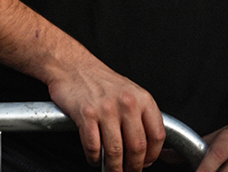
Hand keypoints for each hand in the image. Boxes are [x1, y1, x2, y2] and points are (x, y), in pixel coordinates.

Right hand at [47, 61, 164, 171]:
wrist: (70, 65)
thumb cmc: (99, 80)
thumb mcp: (130, 92)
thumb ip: (141, 115)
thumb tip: (150, 146)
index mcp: (142, 99)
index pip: (157, 135)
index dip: (153, 155)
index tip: (147, 162)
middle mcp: (126, 103)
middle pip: (137, 147)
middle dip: (134, 166)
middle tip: (130, 171)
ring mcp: (106, 109)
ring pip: (115, 151)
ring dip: (114, 167)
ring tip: (113, 170)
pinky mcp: (85, 114)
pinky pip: (93, 146)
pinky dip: (94, 158)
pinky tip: (95, 158)